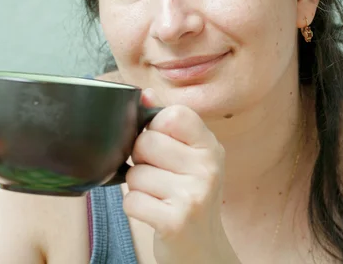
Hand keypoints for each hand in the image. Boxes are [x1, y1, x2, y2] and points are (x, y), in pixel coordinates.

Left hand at [123, 90, 239, 263]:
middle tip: (160, 177)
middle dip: (141, 161)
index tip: (162, 145)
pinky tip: (155, 213)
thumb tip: (144, 94)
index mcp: (211, 147)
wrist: (203, 251)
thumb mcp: (188, 159)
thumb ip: (166, 125)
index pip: (172, 114)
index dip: (155, 127)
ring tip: (159, 197)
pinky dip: (135, 208)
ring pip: (135, 174)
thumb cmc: (189, 198)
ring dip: (138, 188)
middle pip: (145, 143)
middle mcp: (208, 168)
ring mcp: (194, 195)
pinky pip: (131, 201)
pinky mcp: (176, 221)